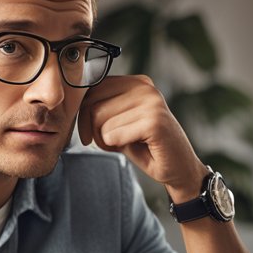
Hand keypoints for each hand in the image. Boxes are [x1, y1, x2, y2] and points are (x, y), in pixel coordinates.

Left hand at [77, 75, 206, 196]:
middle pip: (92, 104)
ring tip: (123, 145)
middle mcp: (145, 87)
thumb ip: (103, 109)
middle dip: (90, 129)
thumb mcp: (121, 123)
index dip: (83, 113)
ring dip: (104, 140)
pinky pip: (113, 135)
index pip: (92, 88)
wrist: (179, 170)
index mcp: (137, 83)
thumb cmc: (147, 148)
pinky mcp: (154, 122)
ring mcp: (151, 103)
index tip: (87, 134)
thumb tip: (73, 102)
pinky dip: (115, 146)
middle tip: (106, 143)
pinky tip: (133, 148)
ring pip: (100, 120)